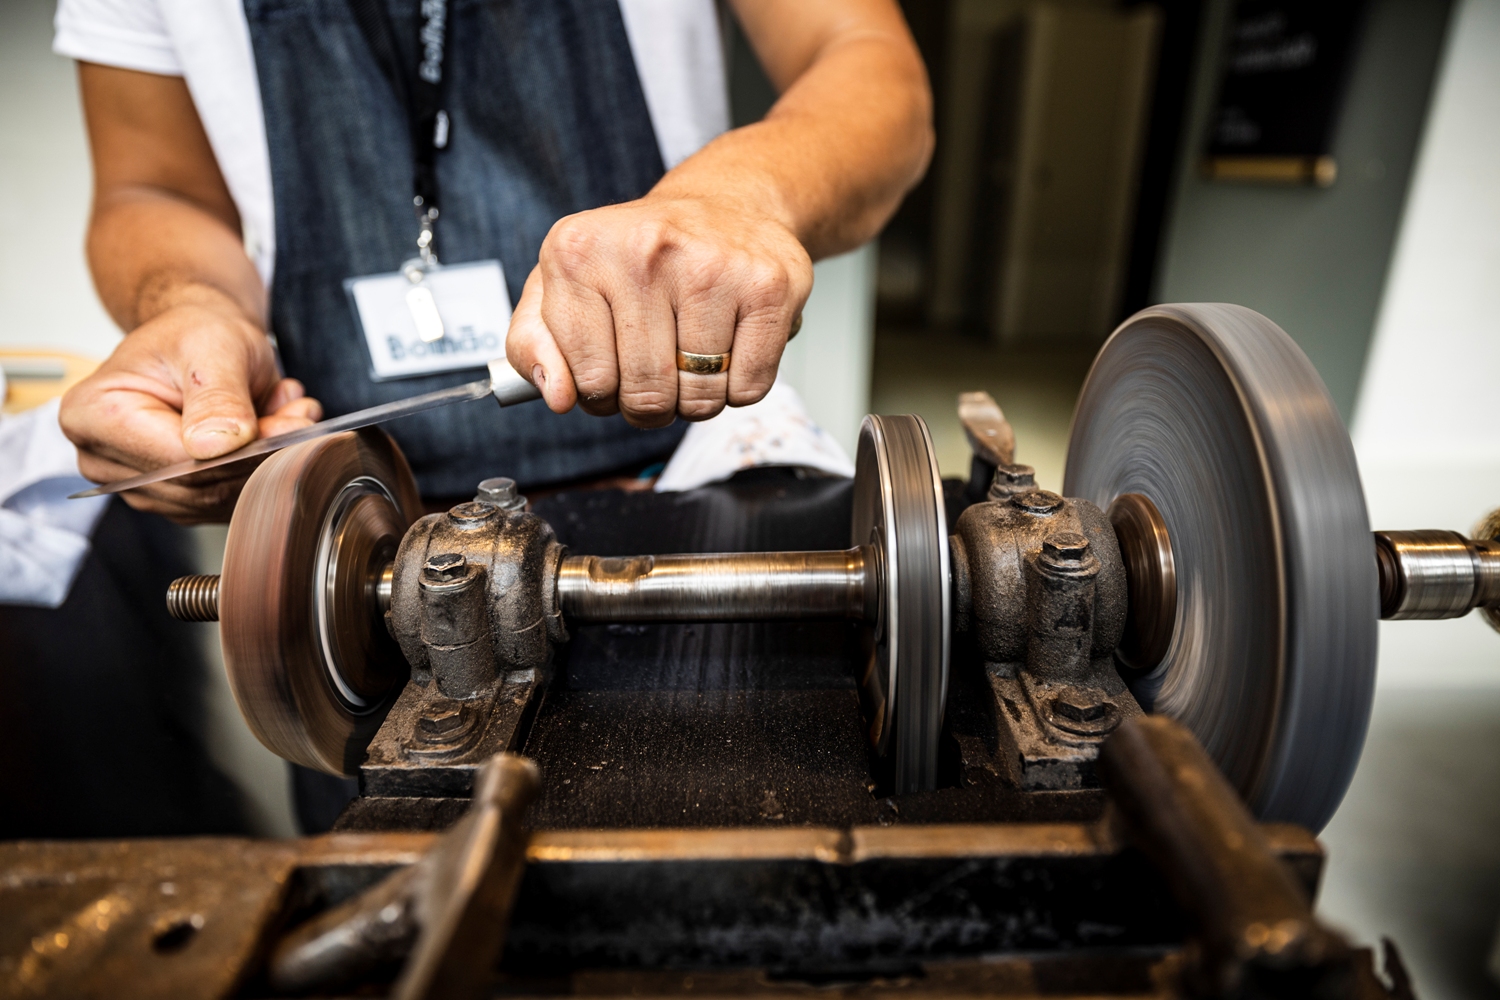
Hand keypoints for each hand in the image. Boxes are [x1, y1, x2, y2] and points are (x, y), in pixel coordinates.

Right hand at [60, 303, 321, 522]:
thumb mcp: (212, 346)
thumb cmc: (195, 334)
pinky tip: (275, 430)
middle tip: (301, 418)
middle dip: (261, 454)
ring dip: (267, 461)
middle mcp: (103, 458)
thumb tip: (217, 446)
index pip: (176, 460)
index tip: (292, 425)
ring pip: (219, 498)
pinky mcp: (172, 498)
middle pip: (198, 486)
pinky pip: (227, 501)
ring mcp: (138, 484)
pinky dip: (262, 470)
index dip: (241, 450)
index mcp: (93, 415)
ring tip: (290, 415)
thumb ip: (217, 396)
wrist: (200, 341)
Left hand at [505, 194, 812, 426]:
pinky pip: (748, 387)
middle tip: (658, 372)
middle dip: (651, 404)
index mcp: (577, 251)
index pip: (587, 379)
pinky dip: (739, 387)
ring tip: (694, 357)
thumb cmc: (639, 259)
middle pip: (646, 394)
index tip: (613, 369)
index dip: (601, 394)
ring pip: (700, 397)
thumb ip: (533, 344)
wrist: (726, 207)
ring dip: (697, 398)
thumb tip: (555, 397)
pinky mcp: (768, 285)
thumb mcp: (563, 288)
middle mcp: (643, 250)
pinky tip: (731, 346)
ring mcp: (711, 265)